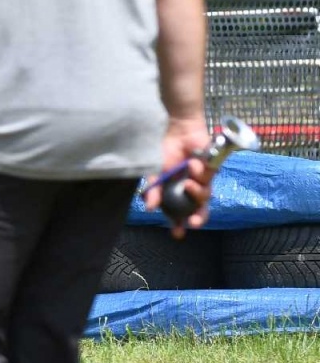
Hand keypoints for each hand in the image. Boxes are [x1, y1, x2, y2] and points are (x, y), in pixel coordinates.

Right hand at [145, 117, 214, 237]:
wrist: (177, 129)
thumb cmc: (163, 149)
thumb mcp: (154, 172)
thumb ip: (153, 190)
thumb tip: (150, 208)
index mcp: (176, 192)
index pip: (179, 212)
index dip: (178, 223)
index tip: (177, 233)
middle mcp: (190, 188)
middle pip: (200, 210)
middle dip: (198, 217)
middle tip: (193, 222)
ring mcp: (202, 180)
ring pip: (205, 196)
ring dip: (197, 193)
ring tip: (188, 184)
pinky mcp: (212, 169)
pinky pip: (209, 178)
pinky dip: (200, 173)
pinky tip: (192, 164)